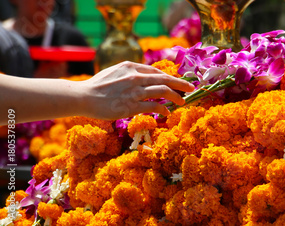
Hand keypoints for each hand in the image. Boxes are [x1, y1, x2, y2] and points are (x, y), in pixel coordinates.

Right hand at [79, 61, 194, 119]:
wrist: (83, 97)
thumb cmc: (97, 86)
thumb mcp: (115, 72)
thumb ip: (130, 73)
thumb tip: (145, 78)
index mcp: (131, 67)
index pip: (157, 71)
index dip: (170, 77)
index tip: (178, 82)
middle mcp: (135, 77)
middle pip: (165, 79)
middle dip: (180, 84)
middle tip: (191, 88)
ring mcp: (134, 91)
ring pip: (163, 91)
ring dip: (176, 97)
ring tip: (182, 102)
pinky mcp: (132, 106)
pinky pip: (154, 106)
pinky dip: (164, 108)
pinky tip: (167, 112)